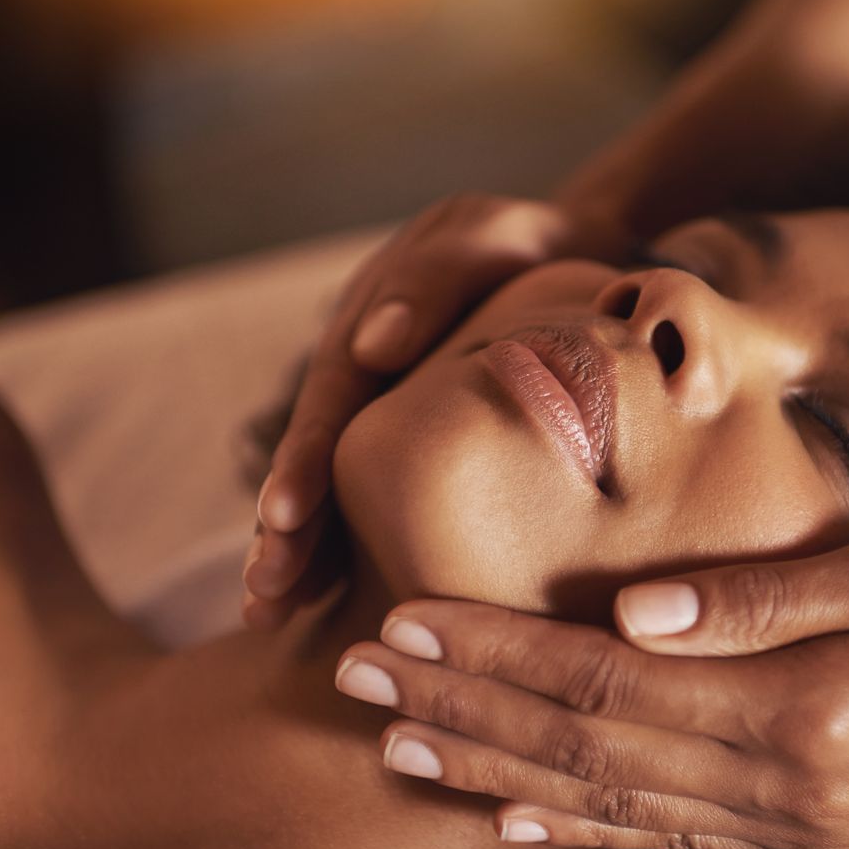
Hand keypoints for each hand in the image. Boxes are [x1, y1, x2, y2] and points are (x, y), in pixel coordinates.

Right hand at [244, 193, 630, 628]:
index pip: (333, 395)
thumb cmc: (538, 249)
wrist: (580, 256)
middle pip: (318, 451)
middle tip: (268, 590)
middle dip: (286, 524)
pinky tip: (321, 606)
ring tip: (269, 612)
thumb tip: (372, 345)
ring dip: (300, 546)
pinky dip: (345, 548)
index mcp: (371, 318)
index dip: (306, 457)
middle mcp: (361, 367)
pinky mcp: (411, 442)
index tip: (285, 517)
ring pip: (334, 483)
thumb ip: (437, 280)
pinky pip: (373, 497)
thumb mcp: (496, 236)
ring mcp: (382, 407)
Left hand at [333, 532, 848, 848]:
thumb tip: (635, 606)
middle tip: (353, 677)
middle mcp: (777, 787)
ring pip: (606, 803)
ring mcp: (789, 831)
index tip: (399, 621)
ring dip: (493, 770)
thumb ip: (767, 596)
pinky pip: (667, 843)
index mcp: (795, 710)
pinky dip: (583, 829)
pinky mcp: (806, 846)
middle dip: (458, 711)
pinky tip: (517, 816)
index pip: (599, 678)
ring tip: (400, 745)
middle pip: (579, 746)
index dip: (491, 652)